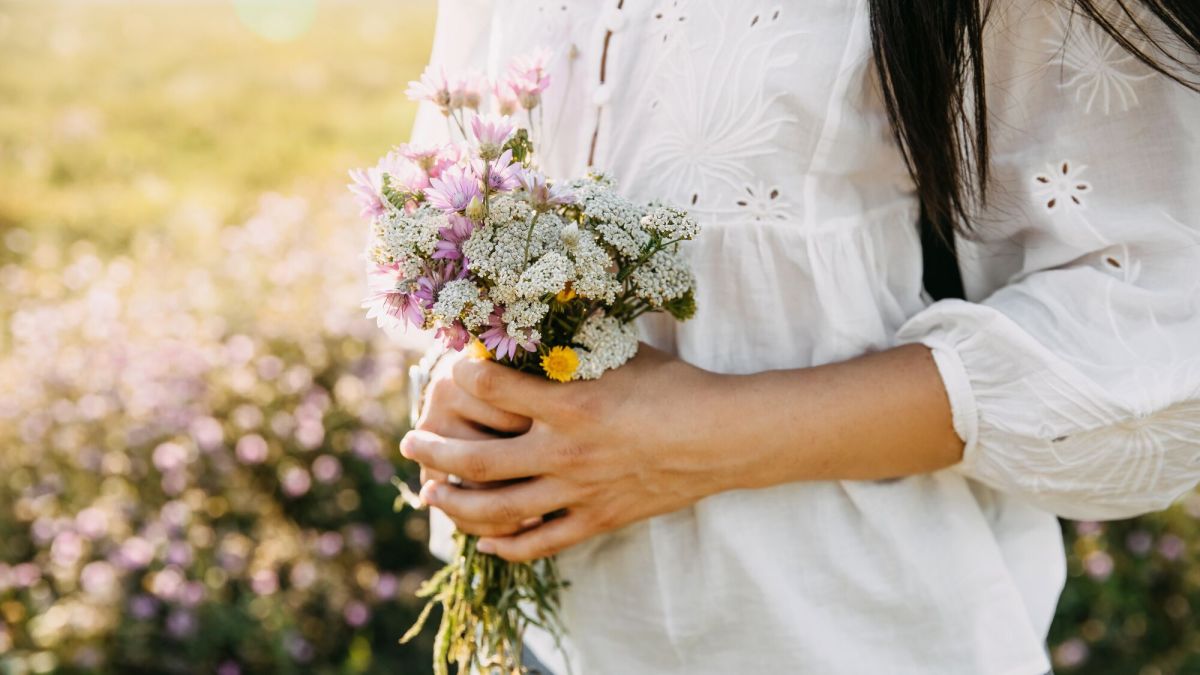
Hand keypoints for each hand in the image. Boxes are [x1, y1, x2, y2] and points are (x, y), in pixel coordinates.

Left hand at [400, 344, 731, 561]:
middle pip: (477, 459)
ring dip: (454, 502)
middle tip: (409, 440)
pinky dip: (505, 545)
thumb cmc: (673, 386)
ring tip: (430, 492)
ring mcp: (578, 492)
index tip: (447, 369)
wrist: (720, 438)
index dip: (460, 375)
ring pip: (497, 509)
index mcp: (568, 404)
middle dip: (434, 449)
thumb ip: (573, 345)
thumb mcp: (620, 353)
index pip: (490, 388)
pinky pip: (539, 542)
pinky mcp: (596, 520)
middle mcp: (564, 452)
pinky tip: (482, 540)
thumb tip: (536, 315)